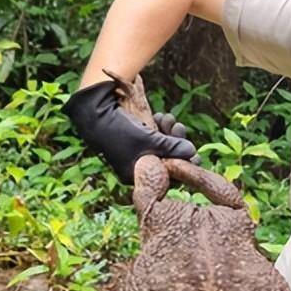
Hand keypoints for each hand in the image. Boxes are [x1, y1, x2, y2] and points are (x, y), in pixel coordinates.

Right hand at [63, 80, 197, 183]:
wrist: (94, 114)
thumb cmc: (121, 132)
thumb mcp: (150, 141)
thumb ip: (172, 148)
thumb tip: (192, 152)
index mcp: (137, 176)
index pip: (167, 177)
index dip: (183, 165)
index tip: (196, 154)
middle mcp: (136, 167)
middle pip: (165, 160)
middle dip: (176, 143)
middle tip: (179, 127)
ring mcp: (135, 153)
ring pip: (160, 147)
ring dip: (168, 132)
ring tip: (169, 118)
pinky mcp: (133, 140)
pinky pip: (152, 138)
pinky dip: (158, 128)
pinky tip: (160, 116)